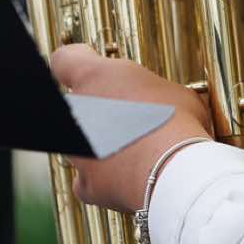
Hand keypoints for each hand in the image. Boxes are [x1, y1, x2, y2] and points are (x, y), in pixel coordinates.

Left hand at [51, 44, 214, 213]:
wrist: (176, 173)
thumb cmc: (178, 125)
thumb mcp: (175, 92)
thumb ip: (153, 93)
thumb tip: (161, 104)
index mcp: (95, 77)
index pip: (65, 59)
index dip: (76, 63)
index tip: (89, 68)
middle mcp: (77, 111)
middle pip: (80, 106)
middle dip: (101, 111)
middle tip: (132, 117)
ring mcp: (77, 150)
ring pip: (83, 144)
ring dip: (104, 145)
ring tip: (140, 152)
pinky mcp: (86, 184)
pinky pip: (89, 179)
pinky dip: (106, 180)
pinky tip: (129, 177)